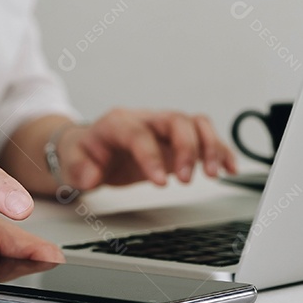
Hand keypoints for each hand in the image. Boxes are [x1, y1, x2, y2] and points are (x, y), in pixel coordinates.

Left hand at [59, 109, 237, 189]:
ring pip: (196, 124)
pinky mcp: (178, 141)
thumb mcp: (72, 162)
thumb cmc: (85, 153)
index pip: (140, 133)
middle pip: (176, 121)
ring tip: (215, 174)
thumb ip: (79, 168)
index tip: (161, 182)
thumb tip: (92, 176)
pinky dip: (220, 151)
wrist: (91, 148)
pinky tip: (230, 169)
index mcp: (118, 122)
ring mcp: (164, 129)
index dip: (152, 155)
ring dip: (210, 147)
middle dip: (187, 149)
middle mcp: (146, 120)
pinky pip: (205, 138)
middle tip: (187, 180)